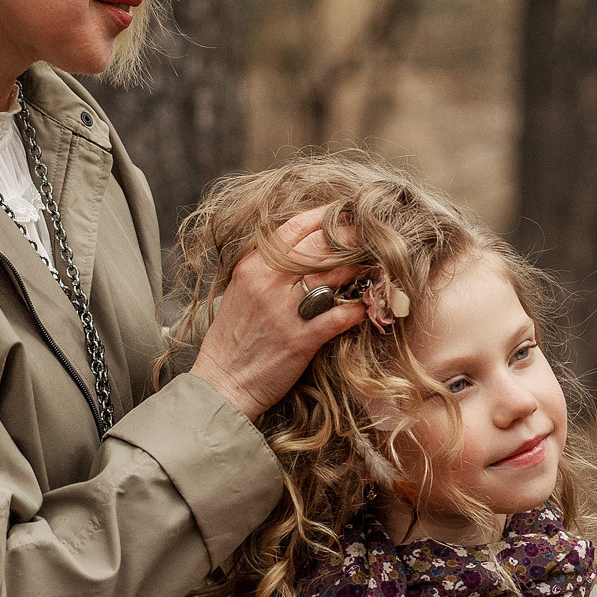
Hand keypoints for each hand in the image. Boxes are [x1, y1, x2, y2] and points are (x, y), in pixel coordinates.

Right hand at [193, 205, 366, 419]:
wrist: (222, 383)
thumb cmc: (233, 338)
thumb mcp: (241, 291)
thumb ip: (267, 267)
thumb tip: (300, 249)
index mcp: (252, 267)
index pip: (293, 229)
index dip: (324, 217)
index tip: (344, 214)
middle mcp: (268, 283)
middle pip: (319, 246)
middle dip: (349, 237)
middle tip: (370, 235)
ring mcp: (284, 311)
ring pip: (333, 275)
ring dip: (359, 268)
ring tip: (374, 265)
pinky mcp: (300, 339)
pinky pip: (338, 316)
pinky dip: (357, 308)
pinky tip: (368, 304)